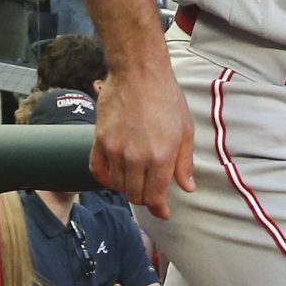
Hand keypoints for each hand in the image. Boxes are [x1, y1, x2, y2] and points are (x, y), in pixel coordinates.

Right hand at [93, 60, 196, 218]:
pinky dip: (106, 178)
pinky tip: (114, 175)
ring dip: (127, 187)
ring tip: (136, 178)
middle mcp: (136, 158)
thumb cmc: (166, 98)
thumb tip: (187, 187)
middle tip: (151, 192)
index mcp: (161, 158)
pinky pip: (97, 171)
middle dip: (144, 198)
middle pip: (135, 195)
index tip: (162, 212)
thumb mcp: (185, 131)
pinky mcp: (99, 140)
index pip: (155, 197)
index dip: (159, 209)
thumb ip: (184, 163)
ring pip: (117, 186)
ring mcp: (115, 150)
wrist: (138, 73)